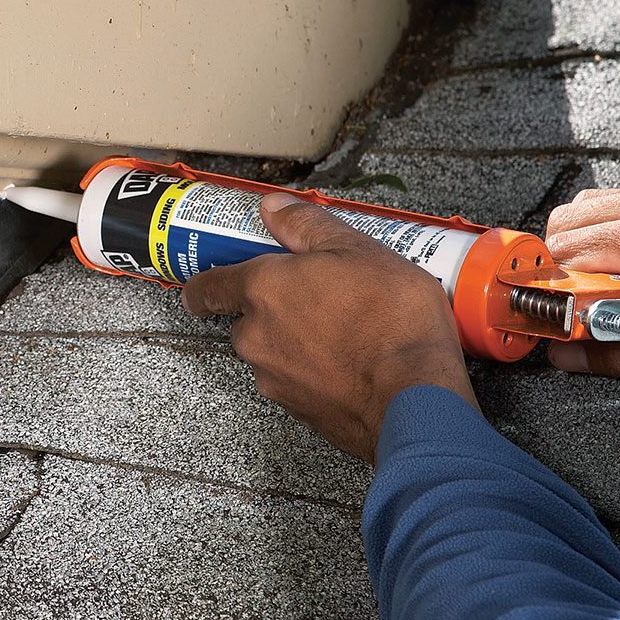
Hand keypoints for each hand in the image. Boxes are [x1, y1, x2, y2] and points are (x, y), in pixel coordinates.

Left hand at [181, 193, 476, 461]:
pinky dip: (316, 372)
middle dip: (275, 312)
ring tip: (347, 331)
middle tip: (317, 299)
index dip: (204, 286)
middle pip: (247, 321)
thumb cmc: (391, 319)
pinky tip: (354, 362)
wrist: (416, 398)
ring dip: (297, 343)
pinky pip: (297, 383)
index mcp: (262, 290)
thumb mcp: (357, 249)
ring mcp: (274, 380)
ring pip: (273, 354)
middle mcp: (256, 337)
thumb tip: (274, 207)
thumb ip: (306, 225)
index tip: (208, 286)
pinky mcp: (298, 412)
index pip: (207, 289)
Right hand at [546, 176, 619, 383]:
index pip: (567, 255)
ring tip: (607, 286)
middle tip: (580, 304)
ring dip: (583, 246)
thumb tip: (569, 357)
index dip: (551, 290)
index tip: (553, 315)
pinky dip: (611, 232)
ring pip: (589, 207)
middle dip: (561, 267)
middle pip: (566, 223)